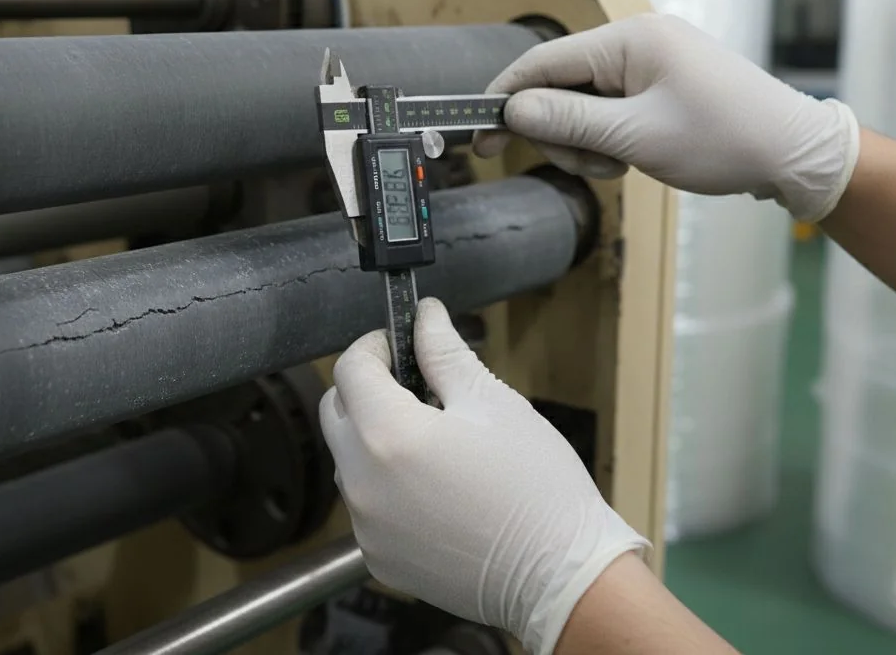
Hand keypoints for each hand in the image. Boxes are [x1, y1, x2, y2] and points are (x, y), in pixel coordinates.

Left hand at [321, 299, 647, 654]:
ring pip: (348, 461)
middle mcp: (363, 482)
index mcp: (388, 434)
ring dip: (373, 440)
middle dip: (365, 390)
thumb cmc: (536, 488)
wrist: (559, 577)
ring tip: (432, 442)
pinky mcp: (377, 557)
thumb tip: (426, 317)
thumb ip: (445, 354)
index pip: (350, 369)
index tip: (397, 343)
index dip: (373, 346)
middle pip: (336, 413)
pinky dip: (386, 488)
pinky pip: (366, 507)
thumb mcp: (493, 403)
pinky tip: (434, 490)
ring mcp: (366, 526)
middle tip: (413, 385)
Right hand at [475, 13, 859, 221]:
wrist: (793, 153)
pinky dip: (610, 139)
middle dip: (562, 133)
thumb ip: (568, 123)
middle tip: (588, 167)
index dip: (506, 100)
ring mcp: (652, 62)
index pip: (543, 62)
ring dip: (589, 143)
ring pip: (585, 104)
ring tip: (621, 167)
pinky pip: (612, 109)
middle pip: (561, 87)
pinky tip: (634, 158)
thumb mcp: (635, 138)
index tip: (481, 136)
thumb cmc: (725, 140)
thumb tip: (515, 111)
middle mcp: (637, 42)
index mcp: (629, 40)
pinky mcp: (662, 84)